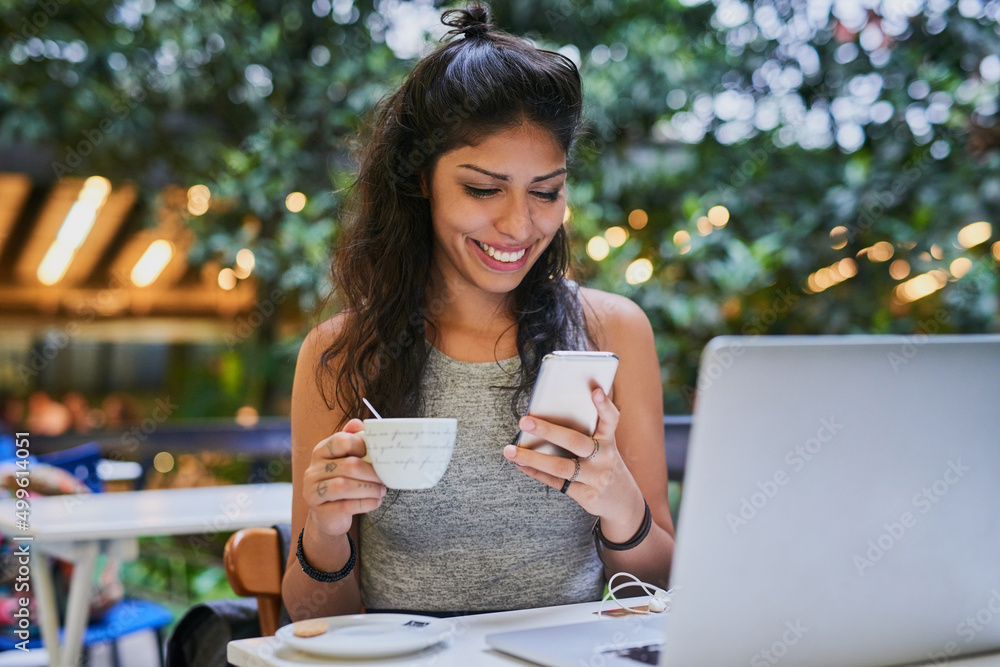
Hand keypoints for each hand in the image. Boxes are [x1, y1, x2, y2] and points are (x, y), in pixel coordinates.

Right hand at [303, 418, 386, 537]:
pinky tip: (376, 502)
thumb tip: (358, 422)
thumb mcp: (346, 460)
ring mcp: (313, 491)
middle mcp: (313, 470)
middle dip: (371, 472)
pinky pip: (345, 506)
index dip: (362, 446)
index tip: (377, 455)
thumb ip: (353, 441)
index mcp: (321, 451)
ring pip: (344, 486)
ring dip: (369, 489)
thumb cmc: (342, 482)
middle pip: (348, 466)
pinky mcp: (320, 511)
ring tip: (381, 491)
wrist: (328, 515)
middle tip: (384, 478)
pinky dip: (365, 503)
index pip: (341, 441)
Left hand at [502, 388, 644, 536]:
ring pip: (561, 467)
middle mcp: (604, 458)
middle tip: (524, 421)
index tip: (596, 390)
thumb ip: (587, 433)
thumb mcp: (605, 448)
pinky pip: (556, 482)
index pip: (610, 420)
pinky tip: (520, 464)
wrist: (624, 503)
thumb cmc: (605, 464)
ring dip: (532, 458)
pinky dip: (535, 472)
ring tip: (509, 450)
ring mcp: (595, 478)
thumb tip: (551, 413)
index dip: (604, 406)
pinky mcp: (586, 495)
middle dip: (548, 430)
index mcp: (609, 441)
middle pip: (575, 442)